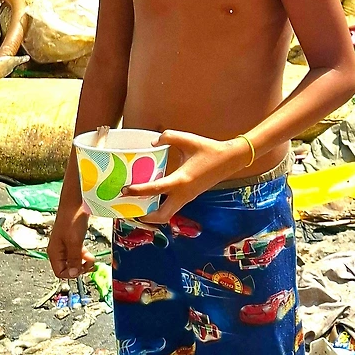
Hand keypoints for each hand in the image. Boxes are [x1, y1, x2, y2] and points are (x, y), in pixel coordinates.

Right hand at [49, 201, 93, 278]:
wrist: (75, 203)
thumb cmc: (72, 219)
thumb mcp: (74, 242)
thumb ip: (74, 259)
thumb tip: (74, 274)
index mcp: (54, 252)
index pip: (60, 272)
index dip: (72, 274)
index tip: (82, 269)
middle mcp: (58, 251)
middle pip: (67, 268)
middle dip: (79, 269)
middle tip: (89, 265)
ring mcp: (65, 246)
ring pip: (74, 262)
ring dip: (83, 263)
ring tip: (91, 259)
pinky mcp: (72, 241)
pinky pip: (78, 254)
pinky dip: (84, 256)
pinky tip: (89, 254)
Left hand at [124, 129, 247, 223]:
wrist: (229, 160)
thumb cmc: (209, 150)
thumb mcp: (187, 140)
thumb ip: (168, 137)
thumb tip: (152, 142)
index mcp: (181, 180)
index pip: (155, 189)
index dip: (138, 191)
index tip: (125, 190)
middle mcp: (183, 194)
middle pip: (161, 216)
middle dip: (144, 217)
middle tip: (129, 209)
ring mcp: (187, 198)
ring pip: (167, 215)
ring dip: (152, 214)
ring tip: (137, 206)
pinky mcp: (189, 197)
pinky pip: (172, 207)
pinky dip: (160, 207)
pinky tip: (151, 197)